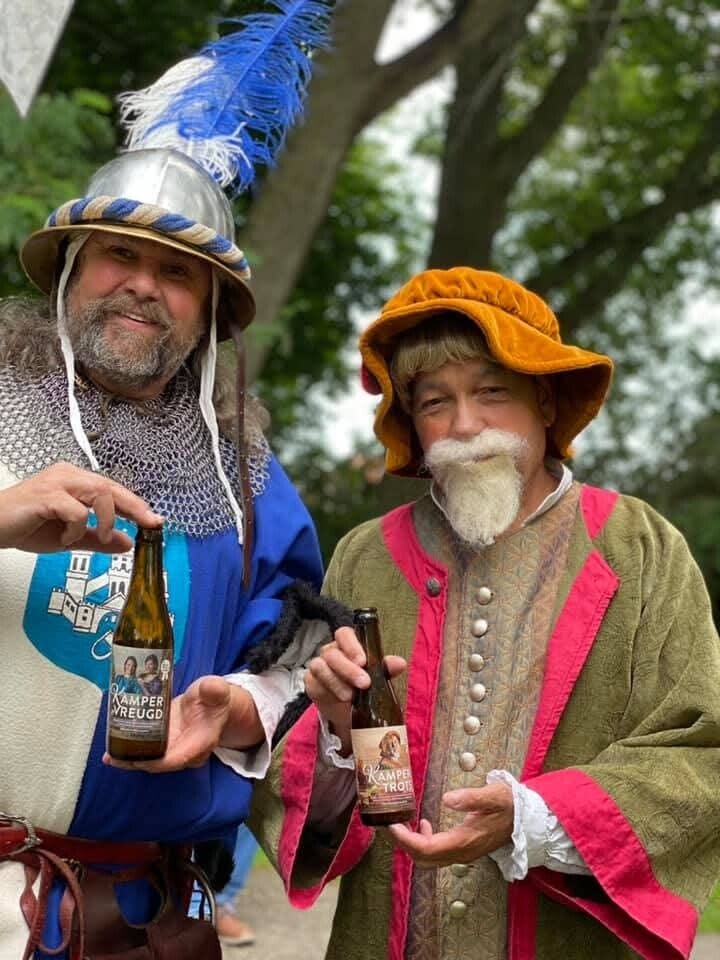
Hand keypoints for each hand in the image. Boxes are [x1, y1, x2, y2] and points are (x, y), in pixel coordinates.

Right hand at [0, 462, 161, 553]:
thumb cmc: (26, 527)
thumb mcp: (70, 538)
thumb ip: (98, 539)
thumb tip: (126, 543)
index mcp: (75, 481)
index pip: (113, 489)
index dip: (136, 505)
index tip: (155, 520)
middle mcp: (68, 476)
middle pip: (111, 486)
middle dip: (134, 507)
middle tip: (149, 523)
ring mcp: (57, 482)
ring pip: (99, 492)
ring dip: (106, 518)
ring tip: (99, 535)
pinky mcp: (46, 495)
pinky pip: (76, 510)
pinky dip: (77, 528)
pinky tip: (66, 537)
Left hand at [103, 676, 262, 772]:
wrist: (211, 705)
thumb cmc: (214, 699)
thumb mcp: (216, 690)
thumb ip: (214, 689)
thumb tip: (212, 686)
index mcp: (201, 742)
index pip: (179, 758)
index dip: (158, 761)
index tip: (138, 759)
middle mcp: (186, 751)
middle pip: (159, 764)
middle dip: (136, 762)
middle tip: (115, 756)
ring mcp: (173, 749)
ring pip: (150, 761)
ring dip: (129, 760)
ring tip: (110, 754)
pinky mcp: (163, 744)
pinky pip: (146, 753)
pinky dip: (130, 753)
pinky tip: (112, 751)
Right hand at [305, 626, 405, 753]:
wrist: (348, 710)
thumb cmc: (363, 686)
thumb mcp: (377, 677)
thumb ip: (386, 668)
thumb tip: (400, 663)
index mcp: (348, 644)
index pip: (344, 634)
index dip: (352, 645)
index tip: (363, 661)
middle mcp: (331, 651)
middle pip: (333, 653)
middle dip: (348, 669)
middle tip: (364, 683)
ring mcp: (319, 665)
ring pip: (321, 667)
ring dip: (337, 682)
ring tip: (351, 696)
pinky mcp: (311, 682)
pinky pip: (314, 682)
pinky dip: (327, 690)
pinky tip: (338, 698)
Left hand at [388, 782, 513, 867]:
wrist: (526, 819)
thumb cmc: (510, 805)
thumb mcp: (493, 795)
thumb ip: (471, 798)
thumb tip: (448, 799)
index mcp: (464, 841)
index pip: (426, 849)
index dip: (405, 840)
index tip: (392, 825)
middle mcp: (460, 853)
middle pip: (423, 858)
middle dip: (403, 844)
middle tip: (390, 824)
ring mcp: (462, 853)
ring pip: (428, 858)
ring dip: (411, 844)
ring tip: (402, 824)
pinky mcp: (463, 849)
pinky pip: (437, 853)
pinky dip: (423, 842)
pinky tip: (424, 824)